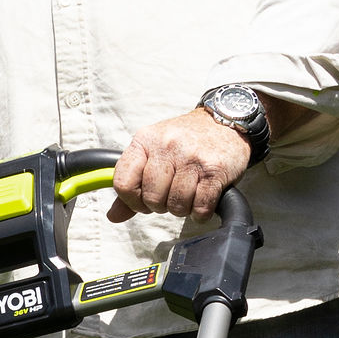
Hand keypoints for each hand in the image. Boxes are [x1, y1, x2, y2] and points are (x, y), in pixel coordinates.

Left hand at [109, 106, 257, 222]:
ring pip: (176, 205)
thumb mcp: (153, 152)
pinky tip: (202, 199)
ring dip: (182, 208)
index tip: (143, 199)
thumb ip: (132, 183)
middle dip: (161, 205)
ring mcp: (192, 158)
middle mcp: (167, 146)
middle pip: (152, 198)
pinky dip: (200, 212)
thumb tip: (114, 215)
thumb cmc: (186, 140)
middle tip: (171, 194)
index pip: (123, 183)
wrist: (224, 121)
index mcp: (144, 140)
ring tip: (188, 193)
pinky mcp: (215, 170)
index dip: (132, 200)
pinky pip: (200, 207)